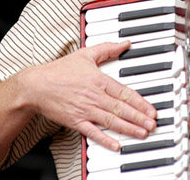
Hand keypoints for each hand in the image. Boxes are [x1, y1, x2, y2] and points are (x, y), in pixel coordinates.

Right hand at [22, 41, 156, 150]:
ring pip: (111, 121)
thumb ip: (107, 48)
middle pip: (121, 109)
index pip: (124, 93)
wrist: (36, 85)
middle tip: (153, 124)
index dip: (140, 103)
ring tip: (142, 133)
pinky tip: (116, 145)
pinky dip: (105, 139)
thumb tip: (125, 44)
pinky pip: (93, 132)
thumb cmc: (60, 70)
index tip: (151, 109)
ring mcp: (85, 110)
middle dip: (139, 118)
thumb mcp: (85, 54)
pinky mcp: (75, 121)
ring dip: (128, 128)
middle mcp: (94, 96)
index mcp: (98, 80)